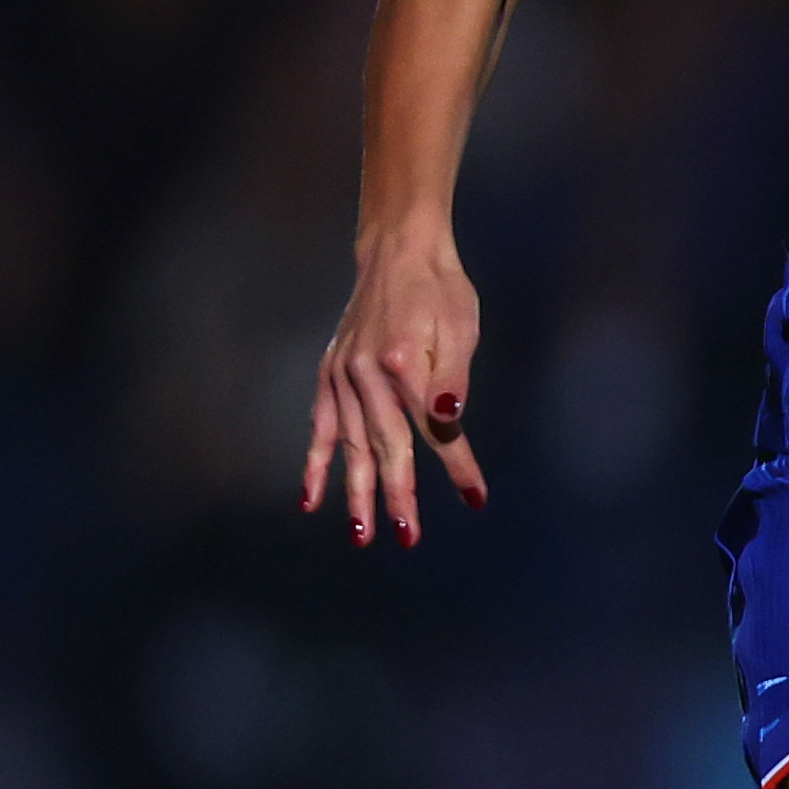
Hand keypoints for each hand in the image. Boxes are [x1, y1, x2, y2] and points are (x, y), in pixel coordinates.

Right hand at [302, 225, 489, 545]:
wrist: (400, 251)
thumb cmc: (441, 290)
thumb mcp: (461, 329)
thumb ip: (453, 380)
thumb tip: (447, 423)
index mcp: (404, 362)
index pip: (435, 429)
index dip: (458, 466)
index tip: (476, 498)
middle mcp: (366, 373)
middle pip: (385, 446)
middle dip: (397, 495)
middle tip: (406, 537)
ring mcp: (343, 374)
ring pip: (350, 445)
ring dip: (356, 492)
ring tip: (362, 534)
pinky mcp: (331, 373)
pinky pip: (321, 426)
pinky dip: (316, 464)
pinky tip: (312, 500)